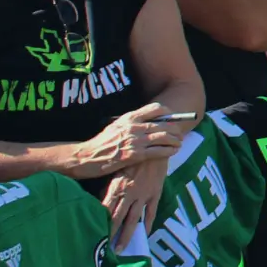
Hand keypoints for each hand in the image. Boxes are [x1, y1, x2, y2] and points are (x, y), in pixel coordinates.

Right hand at [70, 103, 185, 178]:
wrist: (85, 157)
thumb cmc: (101, 143)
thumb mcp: (116, 126)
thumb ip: (132, 123)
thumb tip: (150, 122)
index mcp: (129, 117)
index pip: (156, 109)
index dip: (169, 113)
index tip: (174, 119)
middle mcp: (134, 126)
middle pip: (164, 124)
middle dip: (176, 130)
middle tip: (180, 134)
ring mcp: (135, 141)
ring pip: (164, 137)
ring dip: (175, 141)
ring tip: (179, 143)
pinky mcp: (134, 155)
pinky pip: (158, 151)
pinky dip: (169, 151)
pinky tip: (173, 152)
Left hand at [101, 158, 168, 243]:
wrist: (155, 147)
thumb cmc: (131, 158)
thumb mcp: (115, 170)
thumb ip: (108, 187)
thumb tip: (98, 202)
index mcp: (117, 187)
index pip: (105, 211)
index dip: (100, 224)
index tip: (93, 237)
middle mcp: (129, 194)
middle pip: (118, 218)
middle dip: (111, 235)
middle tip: (105, 251)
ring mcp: (143, 195)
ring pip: (134, 220)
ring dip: (127, 235)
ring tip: (121, 249)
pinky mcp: (155, 193)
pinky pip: (151, 212)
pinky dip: (148, 224)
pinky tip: (145, 234)